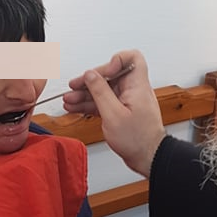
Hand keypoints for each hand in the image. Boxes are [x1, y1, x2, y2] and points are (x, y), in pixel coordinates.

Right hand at [62, 50, 165, 176]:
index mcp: (137, 86)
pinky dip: (90, 103)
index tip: (100, 72)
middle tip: (74, 87)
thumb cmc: (138, 140)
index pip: (132, 58)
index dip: (114, 60)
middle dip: (90, 80)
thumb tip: (91, 74)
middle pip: (110, 75)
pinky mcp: (122, 111)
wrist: (148, 158)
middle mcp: (133, 90)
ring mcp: (127, 101)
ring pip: (104, 89)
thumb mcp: (113, 114)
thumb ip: (100, 91)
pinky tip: (76, 107)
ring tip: (69, 100)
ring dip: (85, 93)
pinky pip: (104, 101)